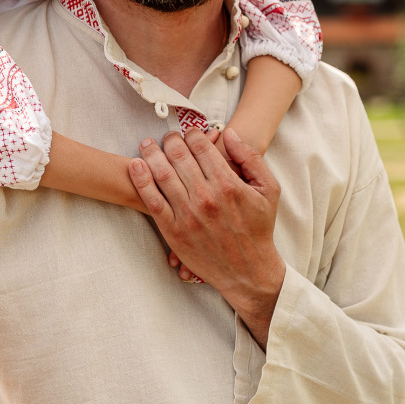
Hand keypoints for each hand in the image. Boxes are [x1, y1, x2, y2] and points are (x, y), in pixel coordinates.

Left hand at [129, 128, 285, 347]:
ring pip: (162, 173)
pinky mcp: (173, 231)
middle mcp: (206, 197)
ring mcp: (188, 214)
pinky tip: (135, 165)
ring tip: (147, 144)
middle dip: (170, 140)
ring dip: (151, 153)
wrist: (248, 270)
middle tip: (167, 137)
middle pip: (178, 155)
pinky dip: (141, 180)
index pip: (201, 147)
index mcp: (228, 184)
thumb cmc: (259, 228)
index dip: (192, 134)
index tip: (189, 133)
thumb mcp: (268, 189)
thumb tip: (229, 134)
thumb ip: (250, 158)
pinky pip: (152, 201)